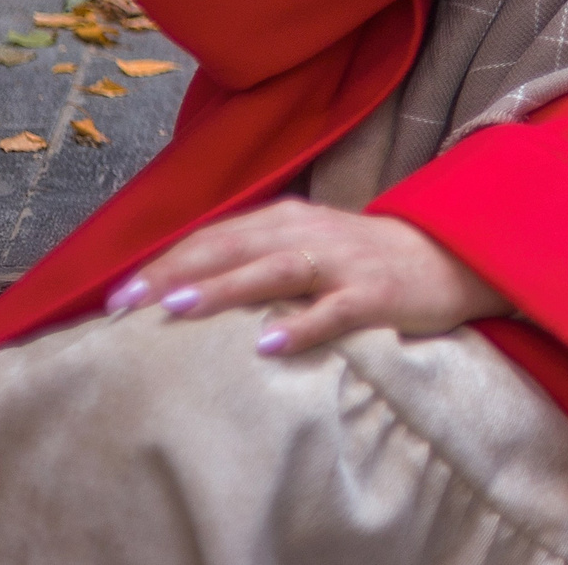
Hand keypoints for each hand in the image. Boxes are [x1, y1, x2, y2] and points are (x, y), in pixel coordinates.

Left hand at [106, 196, 508, 358]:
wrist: (452, 256)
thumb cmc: (366, 260)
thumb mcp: (309, 246)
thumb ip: (256, 259)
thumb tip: (183, 292)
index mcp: (288, 221)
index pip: (215, 236)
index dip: (165, 261)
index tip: (114, 296)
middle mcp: (310, 233)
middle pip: (233, 247)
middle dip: (175, 273)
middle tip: (124, 304)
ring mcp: (344, 263)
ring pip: (275, 269)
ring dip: (224, 288)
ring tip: (177, 310)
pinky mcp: (377, 294)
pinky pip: (334, 310)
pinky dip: (300, 326)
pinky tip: (267, 346)